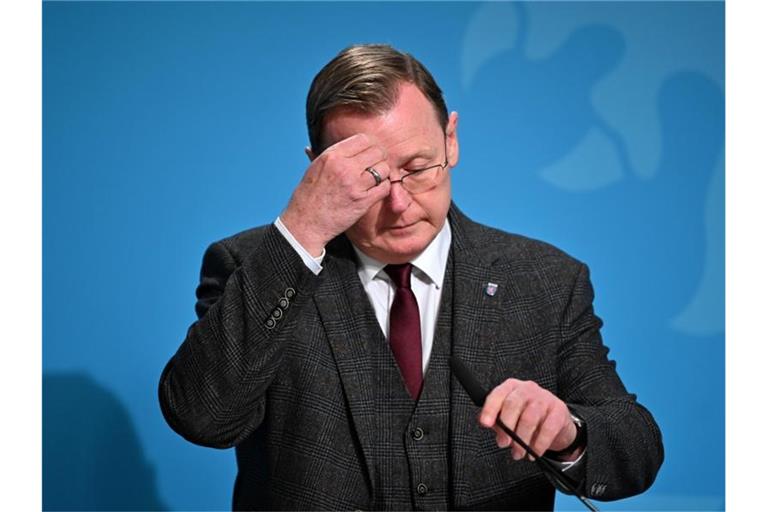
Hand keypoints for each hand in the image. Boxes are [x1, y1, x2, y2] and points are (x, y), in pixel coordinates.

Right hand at [281, 133, 391, 255]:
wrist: (305, 223)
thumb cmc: (308, 196)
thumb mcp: (315, 167)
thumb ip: (333, 155)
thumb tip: (348, 144)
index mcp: (332, 155)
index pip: (363, 139)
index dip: (371, 145)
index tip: (370, 153)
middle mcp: (344, 167)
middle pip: (377, 152)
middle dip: (379, 158)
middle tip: (376, 167)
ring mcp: (354, 184)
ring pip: (384, 169)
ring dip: (383, 174)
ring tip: (375, 180)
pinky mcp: (362, 201)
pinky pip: (385, 187)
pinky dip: (383, 188)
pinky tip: (375, 191)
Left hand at [478, 378, 579, 460]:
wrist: (557, 421)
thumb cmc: (527, 416)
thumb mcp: (510, 416)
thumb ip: (497, 420)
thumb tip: (488, 424)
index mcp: (511, 387)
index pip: (498, 394)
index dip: (490, 409)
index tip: (485, 423)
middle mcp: (527, 389)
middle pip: (513, 404)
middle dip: (506, 427)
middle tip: (504, 444)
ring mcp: (544, 397)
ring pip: (529, 418)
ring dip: (522, 440)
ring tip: (518, 452)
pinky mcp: (558, 410)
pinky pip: (547, 429)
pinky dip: (539, 444)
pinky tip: (534, 452)